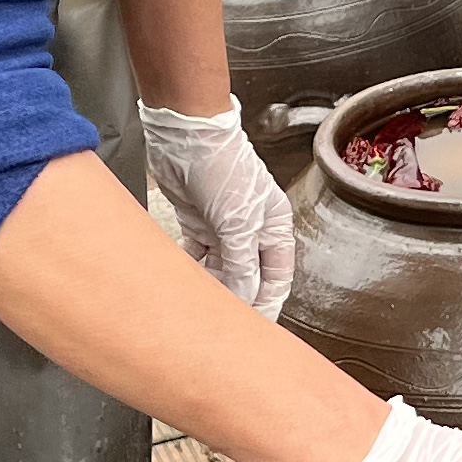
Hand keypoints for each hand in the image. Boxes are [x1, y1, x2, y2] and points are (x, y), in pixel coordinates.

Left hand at [141, 104, 297, 318]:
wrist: (186, 136)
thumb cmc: (223, 164)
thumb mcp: (238, 222)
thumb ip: (243, 264)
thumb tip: (246, 298)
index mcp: (275, 226)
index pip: (276, 276)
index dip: (266, 301)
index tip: (253, 325)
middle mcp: (252, 229)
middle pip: (248, 275)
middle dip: (237, 296)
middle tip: (224, 320)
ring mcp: (224, 227)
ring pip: (221, 269)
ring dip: (212, 284)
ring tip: (201, 302)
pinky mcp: (198, 223)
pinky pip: (197, 257)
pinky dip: (191, 270)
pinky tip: (184, 281)